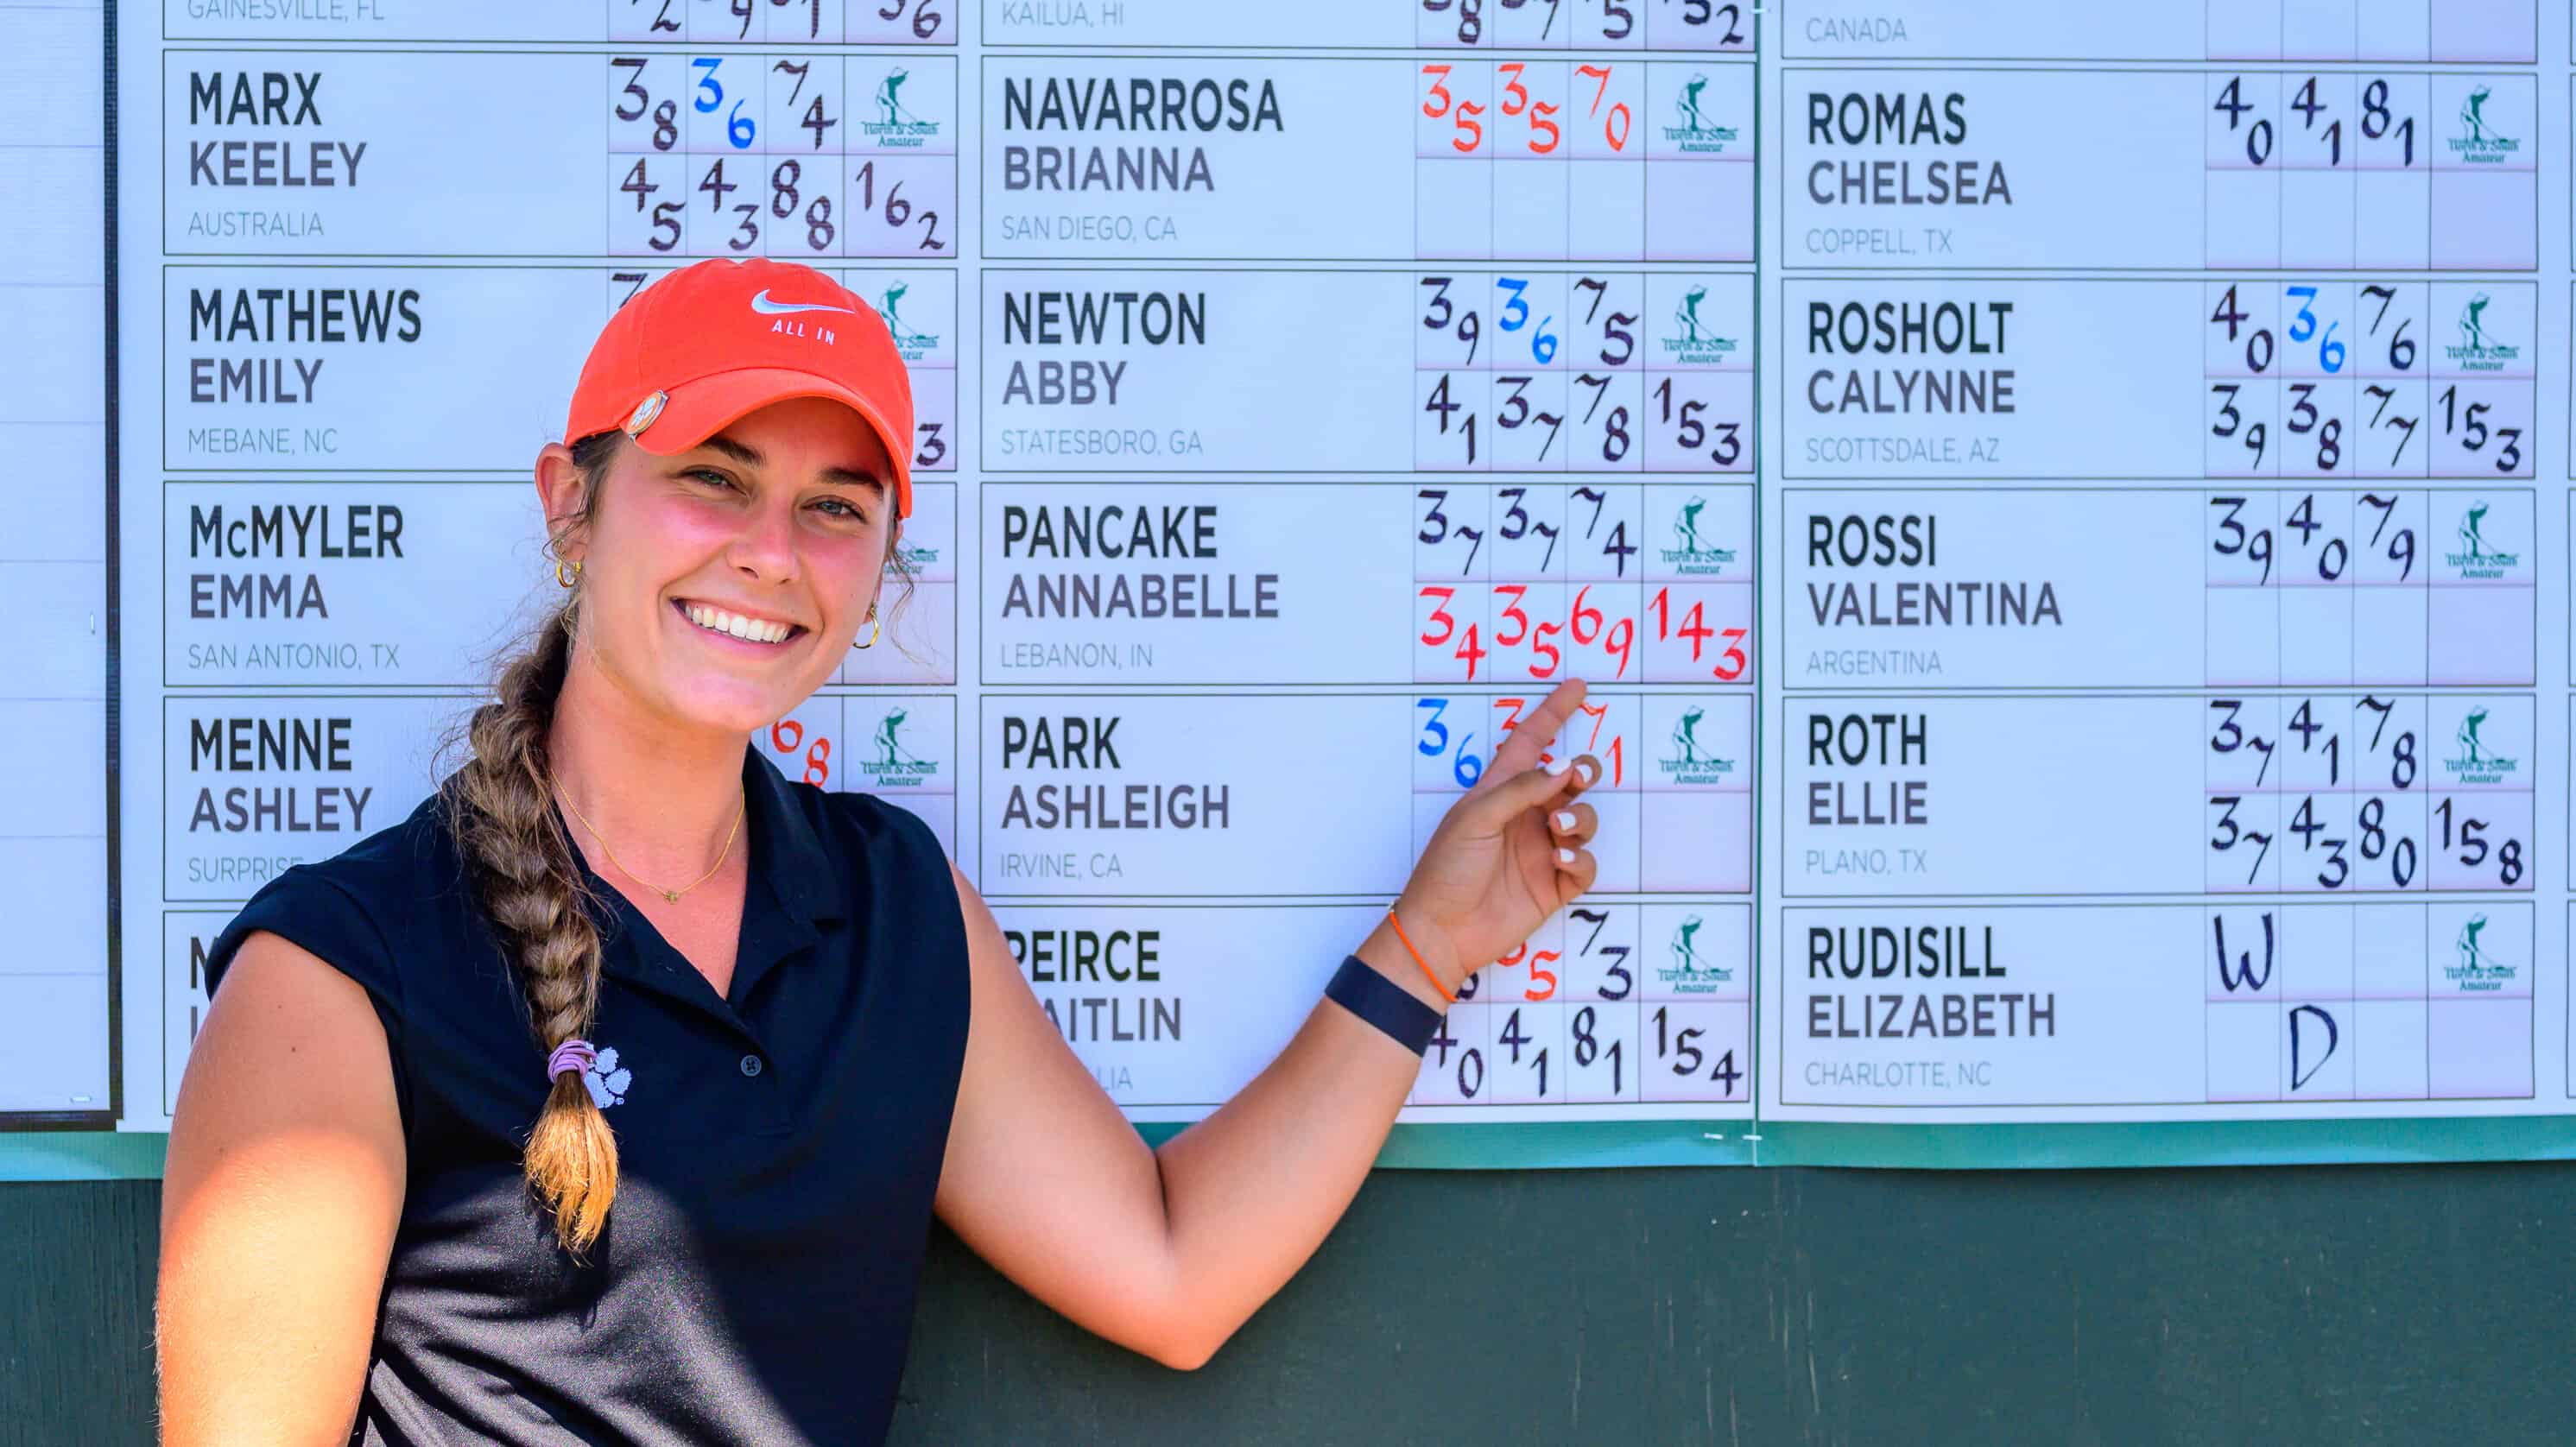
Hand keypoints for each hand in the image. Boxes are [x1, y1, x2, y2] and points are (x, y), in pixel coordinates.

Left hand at [1390, 678, 1600, 993]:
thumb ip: (1520, 789)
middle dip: (1583, 771)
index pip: (1531, 743)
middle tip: (1578, 776)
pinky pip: (1585, 863)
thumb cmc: (1447, 870)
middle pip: (1570, 779)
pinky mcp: (1554, 884)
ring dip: (1581, 818)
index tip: (1579, 687)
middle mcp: (1525, 816)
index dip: (1553, 713)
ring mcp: (1542, 850)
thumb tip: (1562, 768)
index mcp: (1499, 792)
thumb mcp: (1475, 818)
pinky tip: (1559, 862)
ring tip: (1557, 831)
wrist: (1444, 931)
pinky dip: (1580, 858)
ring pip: (1584, 819)